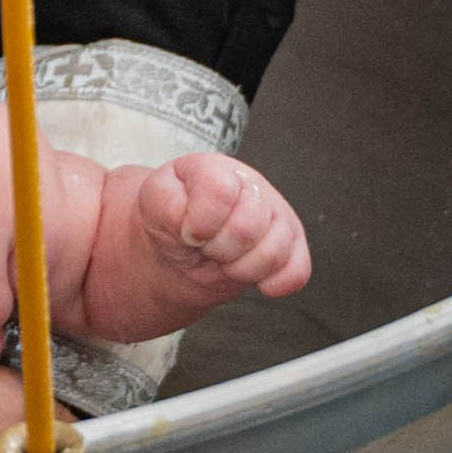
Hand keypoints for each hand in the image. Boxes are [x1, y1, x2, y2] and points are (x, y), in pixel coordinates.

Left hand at [135, 151, 309, 315]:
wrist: (183, 246)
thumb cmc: (173, 218)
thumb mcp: (154, 202)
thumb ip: (165, 202)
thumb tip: (190, 222)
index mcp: (219, 169)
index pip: (220, 191)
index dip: (200, 223)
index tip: (188, 232)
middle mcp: (254, 187)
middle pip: (248, 228)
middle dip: (219, 248)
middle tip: (208, 246)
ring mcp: (278, 215)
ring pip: (274, 253)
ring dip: (240, 269)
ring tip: (225, 259)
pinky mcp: (293, 246)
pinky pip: (297, 272)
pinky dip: (274, 283)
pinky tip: (254, 279)